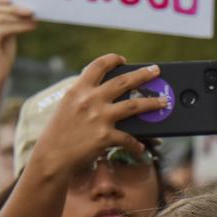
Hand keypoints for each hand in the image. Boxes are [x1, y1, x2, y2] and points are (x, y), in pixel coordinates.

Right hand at [27, 55, 167, 177]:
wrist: (52, 157)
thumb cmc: (59, 133)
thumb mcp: (67, 106)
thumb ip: (84, 96)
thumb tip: (106, 92)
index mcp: (79, 89)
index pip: (98, 66)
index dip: (113, 60)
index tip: (123, 59)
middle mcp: (90, 100)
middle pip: (124, 82)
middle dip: (143, 74)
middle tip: (156, 71)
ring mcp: (99, 118)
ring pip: (134, 105)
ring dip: (152, 103)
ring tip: (164, 102)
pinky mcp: (105, 137)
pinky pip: (128, 139)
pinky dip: (136, 143)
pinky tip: (140, 146)